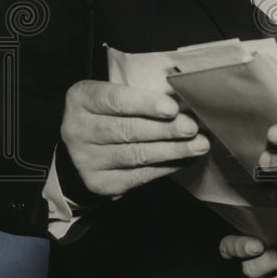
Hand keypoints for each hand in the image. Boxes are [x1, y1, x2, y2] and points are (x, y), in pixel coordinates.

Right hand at [60, 80, 208, 197]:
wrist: (81, 148)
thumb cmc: (110, 112)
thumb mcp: (115, 94)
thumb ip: (141, 95)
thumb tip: (184, 100)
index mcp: (81, 99)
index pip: (115, 100)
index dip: (145, 104)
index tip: (172, 108)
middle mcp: (77, 130)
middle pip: (127, 130)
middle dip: (165, 129)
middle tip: (192, 128)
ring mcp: (86, 160)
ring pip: (136, 155)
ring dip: (173, 150)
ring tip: (199, 145)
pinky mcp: (100, 183)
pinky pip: (140, 176)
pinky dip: (167, 167)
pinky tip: (186, 159)